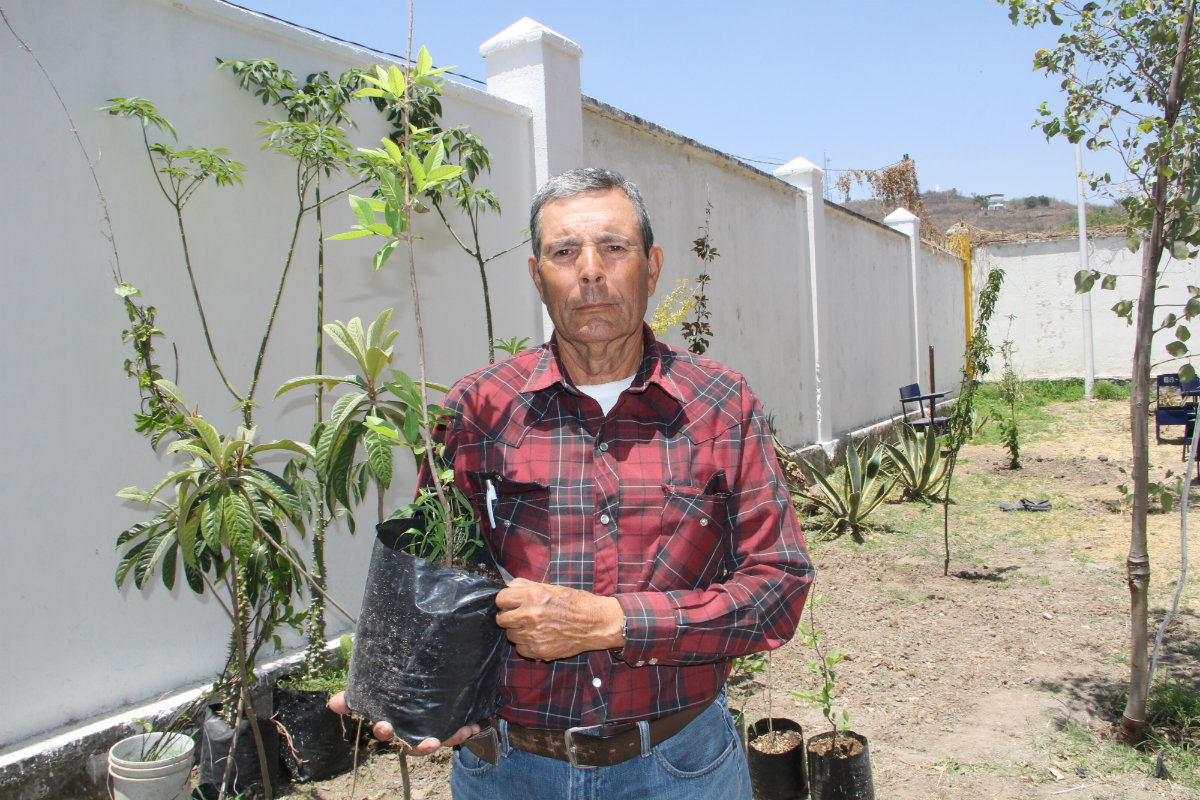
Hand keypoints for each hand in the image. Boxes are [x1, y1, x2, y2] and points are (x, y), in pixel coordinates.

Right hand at [327, 691, 478, 753]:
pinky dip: (465, 730)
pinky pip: (456, 732)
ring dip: (450, 738)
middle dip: (422, 746)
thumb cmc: (398, 690)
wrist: (428, 683)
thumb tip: (331, 704)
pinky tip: (473, 725)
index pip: (385, 731)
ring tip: (461, 732)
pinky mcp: (447, 726)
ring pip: (439, 741)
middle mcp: (411, 731)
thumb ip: (356, 696)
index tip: (384, 725)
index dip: (384, 730)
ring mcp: (430, 730)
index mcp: (393, 722)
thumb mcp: (379, 686)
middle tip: (431, 742)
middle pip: (413, 744)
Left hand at [495, 577, 623, 660]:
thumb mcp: (551, 587)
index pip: (501, 599)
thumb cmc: (575, 603)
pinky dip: (527, 644)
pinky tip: (539, 637)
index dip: (506, 601)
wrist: (594, 623)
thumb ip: (526, 586)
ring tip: (534, 626)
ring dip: (518, 631)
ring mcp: (533, 635)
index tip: (511, 603)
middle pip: (501, 619)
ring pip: (510, 635)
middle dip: (509, 616)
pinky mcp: (538, 650)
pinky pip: (520, 649)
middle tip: (521, 615)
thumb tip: (509, 587)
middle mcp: (530, 615)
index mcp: (532, 596)